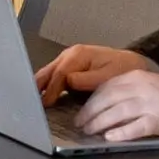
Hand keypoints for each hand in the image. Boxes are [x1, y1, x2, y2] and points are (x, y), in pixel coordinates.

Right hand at [34, 44, 154, 103]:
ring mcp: (67, 59)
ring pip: (47, 73)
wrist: (130, 64)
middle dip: (37, 87)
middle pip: (48, 72)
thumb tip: (68, 81)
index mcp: (78, 55)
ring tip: (30, 102)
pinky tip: (41, 97)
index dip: (51, 90)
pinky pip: (52, 76)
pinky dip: (46, 86)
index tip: (45, 104)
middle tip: (29, 103)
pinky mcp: (68, 66)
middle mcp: (70, 54)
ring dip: (39, 87)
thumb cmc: (121, 70)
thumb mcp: (107, 77)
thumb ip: (86, 80)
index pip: (59, 74)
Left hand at [72, 68, 158, 142]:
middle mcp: (141, 87)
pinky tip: (110, 138)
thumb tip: (105, 106)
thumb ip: (130, 92)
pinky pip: (136, 127)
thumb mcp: (150, 86)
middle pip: (107, 99)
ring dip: (100, 123)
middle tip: (80, 125)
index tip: (81, 113)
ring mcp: (150, 103)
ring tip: (89, 132)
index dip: (91, 101)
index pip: (106, 88)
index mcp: (137, 77)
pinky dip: (121, 133)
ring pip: (117, 112)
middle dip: (90, 113)